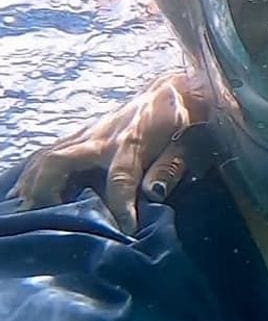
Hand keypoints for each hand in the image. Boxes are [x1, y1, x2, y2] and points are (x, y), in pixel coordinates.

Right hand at [8, 72, 206, 233]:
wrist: (174, 90)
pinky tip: (26, 190)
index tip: (125, 230)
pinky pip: (49, 151)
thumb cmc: (183, 123)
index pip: (121, 179)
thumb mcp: (187, 145)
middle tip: (49, 219)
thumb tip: (153, 193)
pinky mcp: (83, 133)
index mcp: (133, 142)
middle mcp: (103, 138)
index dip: (121, 206)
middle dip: (48, 192)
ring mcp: (88, 133)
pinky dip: (34, 172)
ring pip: (48, 156)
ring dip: (33, 183)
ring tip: (28, 209)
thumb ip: (169, 169)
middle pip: (60, 162)